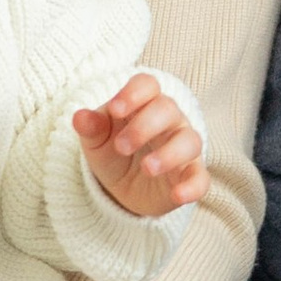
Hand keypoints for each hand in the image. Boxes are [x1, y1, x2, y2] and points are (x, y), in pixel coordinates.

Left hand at [74, 74, 209, 218]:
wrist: (122, 188)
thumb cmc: (113, 150)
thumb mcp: (97, 140)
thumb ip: (91, 127)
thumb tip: (79, 117)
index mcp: (144, 104)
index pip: (148, 85)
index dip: (134, 93)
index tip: (115, 110)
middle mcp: (170, 121)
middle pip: (168, 109)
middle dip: (145, 126)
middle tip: (121, 147)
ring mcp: (183, 148)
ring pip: (190, 141)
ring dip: (169, 154)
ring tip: (147, 168)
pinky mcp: (190, 177)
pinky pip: (201, 179)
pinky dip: (193, 187)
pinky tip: (177, 195)